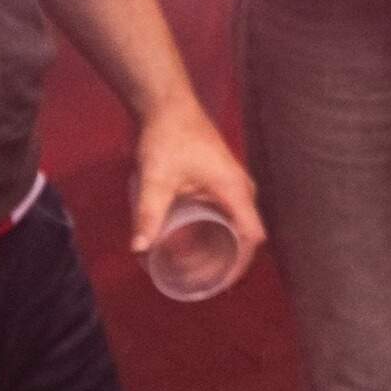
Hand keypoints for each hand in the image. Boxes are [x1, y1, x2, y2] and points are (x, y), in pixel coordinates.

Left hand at [130, 96, 265, 292]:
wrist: (168, 106)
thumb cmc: (167, 139)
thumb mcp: (156, 179)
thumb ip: (148, 215)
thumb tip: (138, 250)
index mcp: (235, 191)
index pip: (252, 237)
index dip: (241, 265)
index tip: (220, 284)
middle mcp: (241, 189)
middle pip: (248, 234)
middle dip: (231, 261)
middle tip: (207, 282)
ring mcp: (234, 184)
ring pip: (240, 224)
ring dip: (226, 247)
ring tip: (203, 269)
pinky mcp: (223, 181)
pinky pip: (231, 214)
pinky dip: (220, 232)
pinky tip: (199, 243)